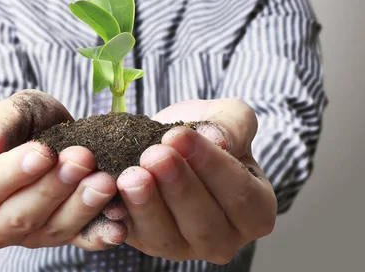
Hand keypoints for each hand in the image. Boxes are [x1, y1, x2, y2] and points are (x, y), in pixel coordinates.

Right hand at [0, 90, 126, 249]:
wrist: (51, 138)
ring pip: (52, 229)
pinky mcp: (60, 239)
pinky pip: (80, 241)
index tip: (44, 153)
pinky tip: (118, 226)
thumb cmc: (24, 125)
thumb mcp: (11, 112)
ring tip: (104, 181)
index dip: (14, 172)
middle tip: (82, 159)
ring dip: (81, 207)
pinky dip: (100, 235)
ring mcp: (27, 237)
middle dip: (54, 187)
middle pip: (21, 214)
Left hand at [116, 99, 276, 263]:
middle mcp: (223, 239)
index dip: (210, 166)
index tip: (180, 136)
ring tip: (131, 175)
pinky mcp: (147, 242)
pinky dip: (119, 216)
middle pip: (204, 223)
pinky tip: (109, 193)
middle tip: (154, 155)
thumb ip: (233, 126)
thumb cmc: (208, 132)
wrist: (171, 141)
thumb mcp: (229, 117)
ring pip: (166, 238)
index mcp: (255, 210)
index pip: (239, 194)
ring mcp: (184, 247)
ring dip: (146, 206)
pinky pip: (132, 236)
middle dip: (177, 187)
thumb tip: (217, 140)